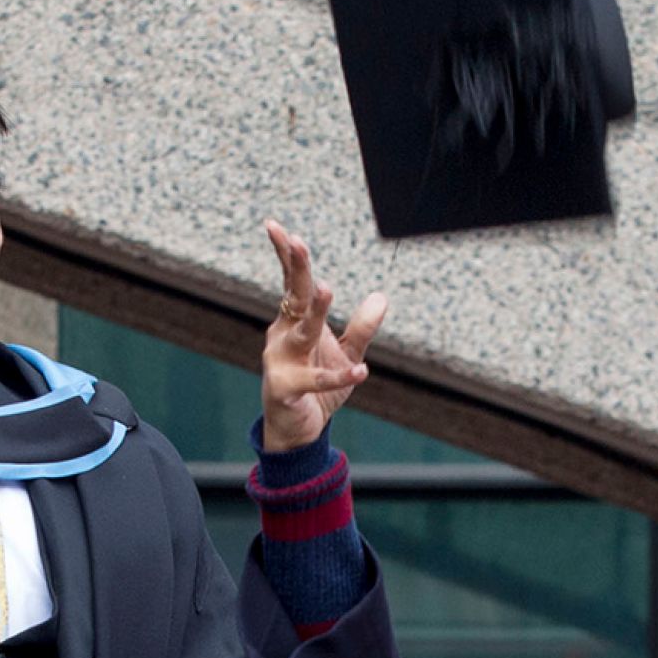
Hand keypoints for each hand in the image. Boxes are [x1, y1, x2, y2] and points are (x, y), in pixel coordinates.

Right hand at [260, 220, 388, 452]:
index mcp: (293, 322)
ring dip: (315, 311)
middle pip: (293, 297)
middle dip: (296, 268)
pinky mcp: (286, 389)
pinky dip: (339, 375)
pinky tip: (361, 371)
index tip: (276, 227)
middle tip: (298, 241)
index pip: (290, 283)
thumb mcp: (347, 354)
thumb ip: (362, 328)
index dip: (285, 255)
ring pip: (302, 333)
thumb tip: (381, 297)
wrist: (298, 430)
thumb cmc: (317, 386)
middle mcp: (282, 337)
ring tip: (327, 288)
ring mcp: (280, 362)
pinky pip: (316, 379)